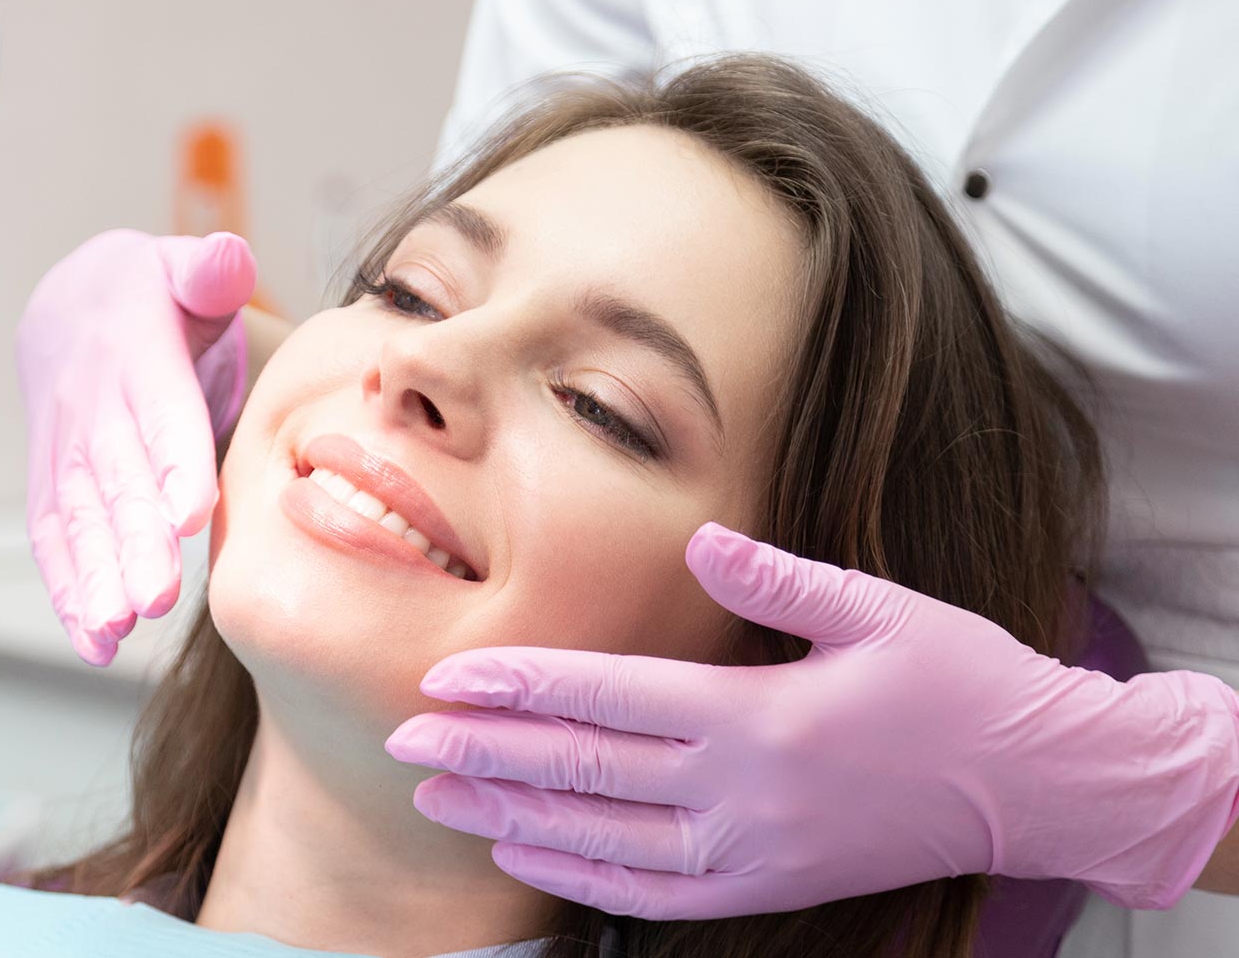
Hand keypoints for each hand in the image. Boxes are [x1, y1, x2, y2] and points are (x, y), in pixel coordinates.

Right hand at [17, 228, 257, 664]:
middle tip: (156, 597)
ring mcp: (67, 451)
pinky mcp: (54, 486)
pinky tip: (96, 643)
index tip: (189, 512)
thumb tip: (227, 260)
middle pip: (114, 480)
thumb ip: (209, 269)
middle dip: (131, 541)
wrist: (73, 306)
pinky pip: (56, 540)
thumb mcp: (183, 267)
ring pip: (79, 519)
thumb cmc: (154, 296)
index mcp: (134, 355)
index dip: (171, 460)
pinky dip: (69, 593)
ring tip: (119, 628)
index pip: (158, 411)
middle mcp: (93, 408)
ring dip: (96, 577)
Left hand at [387, 523, 1238, 918]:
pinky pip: (651, 897)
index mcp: (761, 717)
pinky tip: (520, 852)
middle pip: (584, 771)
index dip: (518, 685)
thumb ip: (776, 579)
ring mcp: (752, 853)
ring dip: (509, 815)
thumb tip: (697, 542)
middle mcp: (744, 795)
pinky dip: (576, 878)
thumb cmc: (957, 680)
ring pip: (600, 842)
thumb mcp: (877, 609)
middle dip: (483, 752)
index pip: (607, 698)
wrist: (1037, 782)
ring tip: (435, 794)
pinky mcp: (766, 888)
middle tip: (400, 737)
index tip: (444, 676)